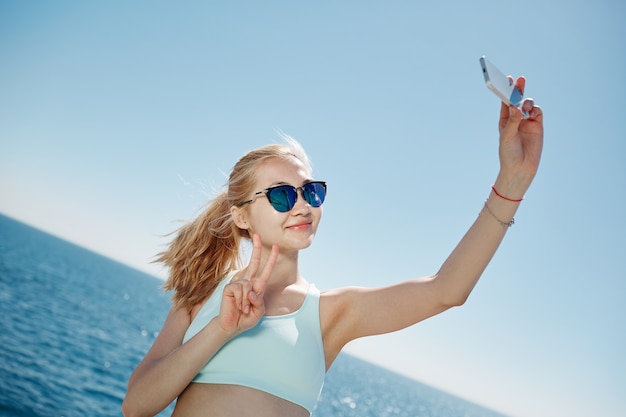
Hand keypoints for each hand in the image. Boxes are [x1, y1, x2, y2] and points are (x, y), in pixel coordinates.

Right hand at [217, 234, 278, 335]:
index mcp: (257, 286)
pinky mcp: (230, 287)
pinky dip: (241, 300)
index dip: (271, 258)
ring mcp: (238, 283)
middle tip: (257, 234)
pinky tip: (238, 306)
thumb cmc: (246, 318)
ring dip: (247, 301)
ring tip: (244, 309)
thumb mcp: (258, 312)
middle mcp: (248, 281)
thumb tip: (252, 292)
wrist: (232, 325)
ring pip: (248, 285)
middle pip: (254, 261)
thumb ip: (259, 302)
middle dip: (256, 248)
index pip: (265, 270)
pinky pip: (240, 289)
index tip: (276, 247)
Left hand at [497, 76, 543, 192]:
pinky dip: (535, 109)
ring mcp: (527, 122)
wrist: (521, 168)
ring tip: (524, 106)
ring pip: (528, 105)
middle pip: (517, 101)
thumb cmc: (509, 153)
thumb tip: (515, 107)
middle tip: (520, 79)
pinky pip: (537, 112)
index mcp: (505, 120)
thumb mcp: (507, 137)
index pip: (505, 103)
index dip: (506, 91)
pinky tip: (531, 112)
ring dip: (527, 101)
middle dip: (518, 90)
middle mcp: (516, 119)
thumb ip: (512, 122)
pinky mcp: (537, 126)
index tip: (507, 80)